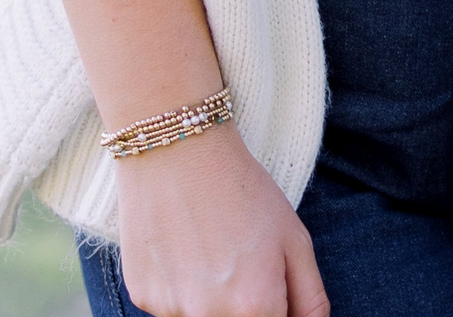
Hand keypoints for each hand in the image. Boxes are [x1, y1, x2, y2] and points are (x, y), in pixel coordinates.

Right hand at [115, 122, 327, 316]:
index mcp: (255, 306)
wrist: (178, 151)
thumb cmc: (243, 191)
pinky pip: (172, 308)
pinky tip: (184, 247)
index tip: (269, 282)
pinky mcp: (142, 299)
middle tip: (240, 262)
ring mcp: (171, 312)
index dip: (276, 308)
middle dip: (246, 306)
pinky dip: (182, 288)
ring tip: (211, 249)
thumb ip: (309, 297)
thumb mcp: (294, 238)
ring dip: (212, 300)